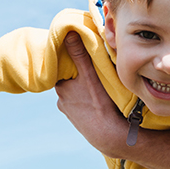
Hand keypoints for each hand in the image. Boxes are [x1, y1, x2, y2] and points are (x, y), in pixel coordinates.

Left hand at [55, 32, 127, 157]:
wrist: (108, 135)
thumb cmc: (100, 104)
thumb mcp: (90, 75)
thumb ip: (79, 54)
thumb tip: (68, 32)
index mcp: (61, 87)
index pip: (61, 68)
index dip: (70, 61)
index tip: (81, 56)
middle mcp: (61, 100)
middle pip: (68, 81)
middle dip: (77, 75)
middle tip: (92, 70)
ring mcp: (69, 112)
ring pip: (75, 94)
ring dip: (82, 90)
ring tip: (97, 87)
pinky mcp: (79, 121)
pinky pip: (81, 106)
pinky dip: (87, 102)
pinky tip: (98, 101)